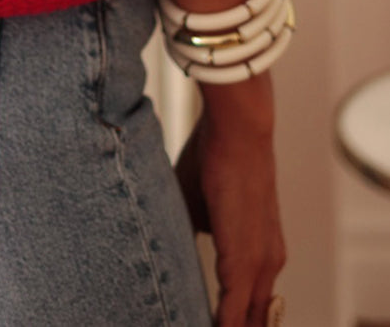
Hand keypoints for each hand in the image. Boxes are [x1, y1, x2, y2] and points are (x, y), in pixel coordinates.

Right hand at [174, 73, 286, 326]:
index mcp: (261, 253)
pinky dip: (221, 326)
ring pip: (247, 320)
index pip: (248, 306)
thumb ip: (194, 232)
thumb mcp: (200, 205)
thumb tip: (171, 249)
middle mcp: (268, 265)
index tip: (203, 322)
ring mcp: (261, 265)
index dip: (230, 321)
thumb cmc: (216, 157)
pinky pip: (234, 313)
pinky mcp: (245, 261)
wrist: (238, 131)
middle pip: (253, 320)